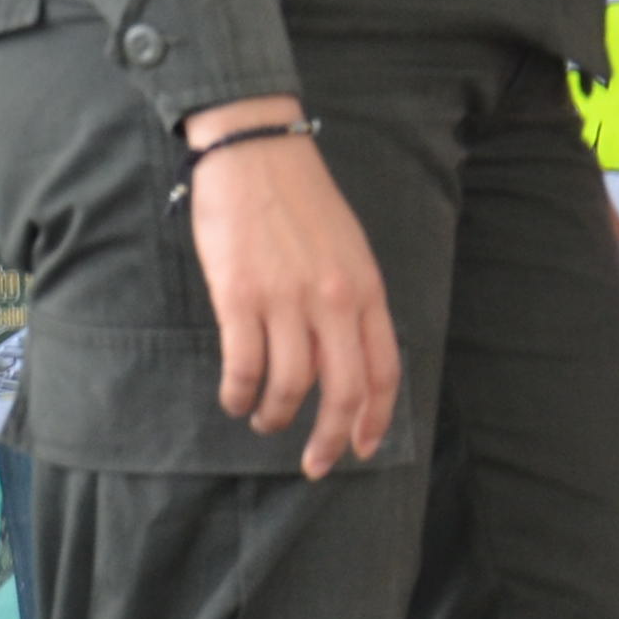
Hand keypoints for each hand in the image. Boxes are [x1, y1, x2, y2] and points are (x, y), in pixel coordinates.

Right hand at [180, 101, 398, 477]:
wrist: (256, 153)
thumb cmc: (301, 201)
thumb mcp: (346, 250)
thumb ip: (350, 302)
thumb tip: (341, 359)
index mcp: (366, 289)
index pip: (383, 369)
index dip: (375, 418)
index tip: (362, 448)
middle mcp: (333, 300)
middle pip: (344, 389)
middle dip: (331, 438)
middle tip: (316, 464)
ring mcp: (287, 299)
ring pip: (291, 385)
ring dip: (276, 416)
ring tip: (264, 420)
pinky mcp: (240, 297)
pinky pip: (244, 366)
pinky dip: (239, 394)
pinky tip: (235, 399)